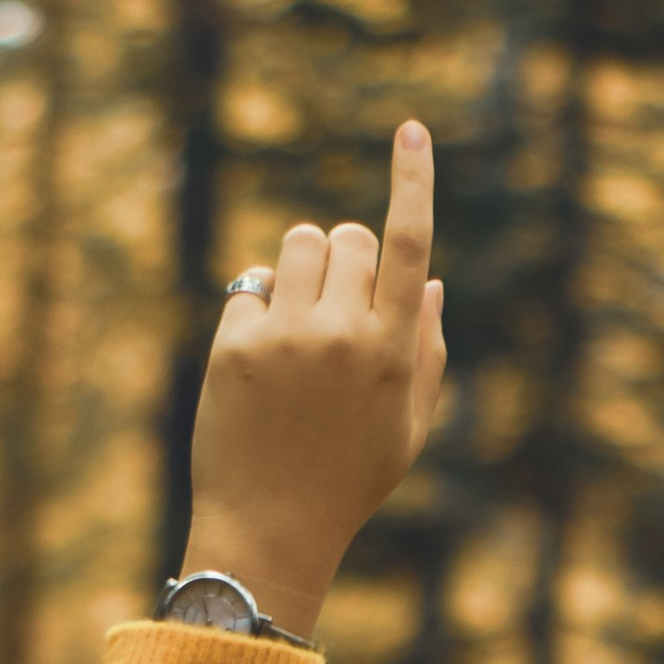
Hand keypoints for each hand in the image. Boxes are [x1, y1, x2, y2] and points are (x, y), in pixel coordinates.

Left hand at [178, 123, 447, 638]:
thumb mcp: (405, 430)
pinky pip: (251, 286)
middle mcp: (343, 334)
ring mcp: (287, 338)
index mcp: (393, 352)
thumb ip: (425, 352)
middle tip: (334, 306)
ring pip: (298, 244)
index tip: (411, 131)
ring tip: (298, 325)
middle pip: (348, 237)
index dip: (412, 181)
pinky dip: (259, 312)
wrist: (269, 532)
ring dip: (302, 269)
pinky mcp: (235, 345)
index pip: (408, 243)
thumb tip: (427, 279)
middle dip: (345, 258)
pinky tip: (261, 363)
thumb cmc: (346, 483)